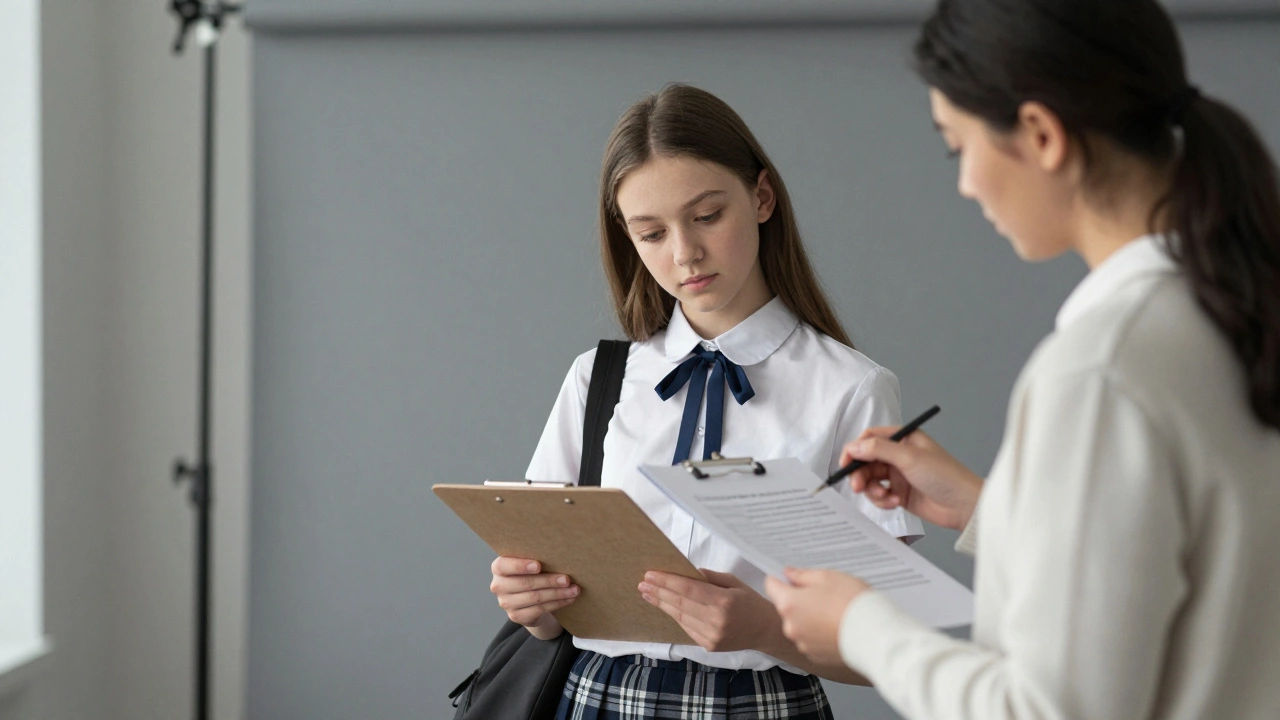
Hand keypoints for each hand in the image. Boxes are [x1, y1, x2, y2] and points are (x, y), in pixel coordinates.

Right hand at [489, 556, 579, 638]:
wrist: (529, 598)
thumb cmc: (531, 573)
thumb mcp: (529, 563)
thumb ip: (536, 557)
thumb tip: (560, 554)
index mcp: (499, 567)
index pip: (503, 566)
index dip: (520, 566)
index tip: (538, 566)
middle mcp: (499, 586)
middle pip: (525, 583)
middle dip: (549, 581)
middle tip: (567, 579)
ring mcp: (506, 603)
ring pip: (535, 598)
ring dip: (558, 593)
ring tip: (574, 590)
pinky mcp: (516, 616)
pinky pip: (539, 609)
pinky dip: (557, 603)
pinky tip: (569, 599)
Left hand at [639, 569, 782, 652]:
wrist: (766, 631)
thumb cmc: (751, 602)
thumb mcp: (735, 583)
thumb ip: (711, 578)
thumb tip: (688, 572)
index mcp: (724, 601)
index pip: (688, 589)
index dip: (667, 581)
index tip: (650, 574)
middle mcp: (716, 620)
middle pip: (680, 603)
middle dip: (659, 592)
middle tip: (643, 583)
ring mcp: (712, 636)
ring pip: (680, 617)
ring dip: (661, 604)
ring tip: (647, 593)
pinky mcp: (709, 646)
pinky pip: (686, 627)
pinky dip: (674, 615)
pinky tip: (664, 606)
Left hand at [765, 568, 868, 666]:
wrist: (875, 635)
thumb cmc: (852, 603)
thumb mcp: (827, 577)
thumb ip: (803, 575)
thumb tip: (789, 574)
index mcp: (789, 604)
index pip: (771, 586)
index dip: (780, 579)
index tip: (791, 577)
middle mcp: (790, 626)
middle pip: (787, 607)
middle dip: (800, 599)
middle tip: (824, 594)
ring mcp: (802, 643)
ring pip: (800, 624)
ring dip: (810, 617)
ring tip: (834, 611)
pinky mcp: (816, 656)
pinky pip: (812, 639)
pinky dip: (819, 633)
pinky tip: (837, 626)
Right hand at [840, 427, 982, 530]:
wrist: (964, 506)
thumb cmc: (946, 476)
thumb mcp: (909, 458)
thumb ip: (878, 450)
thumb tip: (854, 446)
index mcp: (903, 438)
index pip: (869, 439)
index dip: (854, 450)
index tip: (845, 463)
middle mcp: (899, 455)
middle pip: (866, 461)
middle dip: (861, 475)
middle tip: (858, 487)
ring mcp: (899, 474)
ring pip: (871, 480)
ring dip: (873, 490)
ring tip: (885, 497)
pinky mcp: (899, 493)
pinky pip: (879, 495)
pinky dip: (882, 500)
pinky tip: (895, 502)